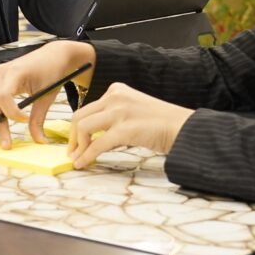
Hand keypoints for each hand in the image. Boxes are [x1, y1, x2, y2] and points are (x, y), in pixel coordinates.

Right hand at [0, 41, 95, 148]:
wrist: (53, 56)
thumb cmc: (52, 72)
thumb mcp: (47, 95)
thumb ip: (39, 118)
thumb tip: (38, 140)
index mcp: (14, 72)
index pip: (3, 96)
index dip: (12, 113)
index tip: (25, 120)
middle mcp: (1, 74)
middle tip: (5, 146)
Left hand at [66, 82, 194, 168]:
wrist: (182, 127)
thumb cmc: (161, 124)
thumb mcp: (132, 111)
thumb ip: (114, 117)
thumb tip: (94, 138)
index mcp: (116, 90)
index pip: (88, 108)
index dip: (77, 127)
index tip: (75, 142)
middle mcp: (115, 97)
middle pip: (80, 116)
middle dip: (72, 137)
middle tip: (73, 152)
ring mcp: (119, 112)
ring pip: (83, 128)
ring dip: (78, 146)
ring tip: (78, 159)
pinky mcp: (124, 129)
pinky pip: (97, 144)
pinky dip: (86, 156)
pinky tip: (83, 164)